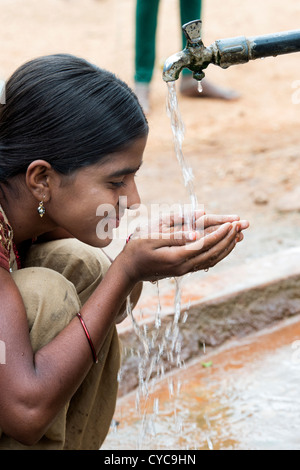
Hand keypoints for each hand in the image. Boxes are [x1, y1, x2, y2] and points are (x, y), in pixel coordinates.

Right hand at [121, 212, 248, 282]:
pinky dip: (218, 254)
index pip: (205, 244)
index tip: (232, 223)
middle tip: (241, 226)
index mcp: (177, 257)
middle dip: (229, 239)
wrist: (129, 270)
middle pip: (213, 253)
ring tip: (238, 236)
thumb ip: (174, 236)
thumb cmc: (136, 250)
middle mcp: (184, 266)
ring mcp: (184, 270)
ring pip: (212, 260)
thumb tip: (195, 234)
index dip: (220, 234)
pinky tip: (223, 247)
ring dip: (226, 248)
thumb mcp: (152, 238)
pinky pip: (206, 263)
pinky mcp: (183, 270)